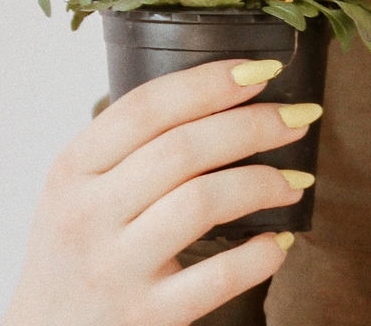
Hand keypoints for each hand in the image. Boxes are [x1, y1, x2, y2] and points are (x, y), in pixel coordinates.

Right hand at [1, 59, 312, 325]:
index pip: (147, 107)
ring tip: (298, 178)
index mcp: (73, 168)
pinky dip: (258, 256)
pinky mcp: (145, 318)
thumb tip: (219, 94)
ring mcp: (115, 268)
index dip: (209, 82)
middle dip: (254, 125)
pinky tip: (279, 241)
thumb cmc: (74, 250)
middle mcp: (88, 214)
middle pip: (184, 149)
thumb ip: (127, 146)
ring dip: (263, 183)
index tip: (260, 70)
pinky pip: (216, 278)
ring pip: (202, 203)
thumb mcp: (77, 189)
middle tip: (298, 117)